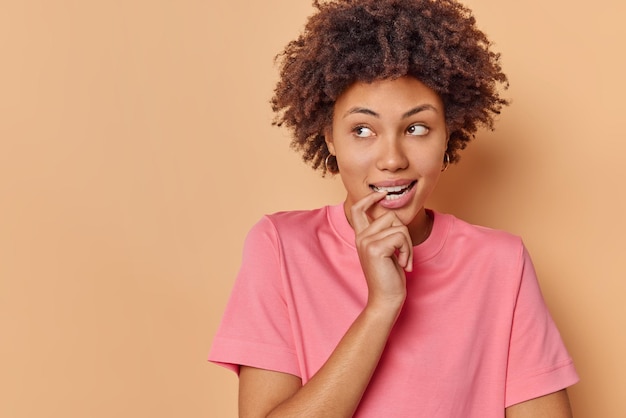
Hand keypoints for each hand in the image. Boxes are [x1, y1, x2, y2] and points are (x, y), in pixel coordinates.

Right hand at [350, 192, 412, 310]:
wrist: (385, 299)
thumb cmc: (388, 277)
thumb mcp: (385, 251)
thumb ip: (384, 234)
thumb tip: (392, 215)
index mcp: (361, 237)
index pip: (358, 209)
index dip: (370, 198)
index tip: (383, 194)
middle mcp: (361, 237)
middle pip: (389, 216)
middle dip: (404, 233)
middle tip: (404, 254)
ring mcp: (366, 241)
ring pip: (398, 227)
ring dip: (408, 245)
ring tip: (403, 261)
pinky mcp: (376, 248)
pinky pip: (401, 237)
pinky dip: (408, 251)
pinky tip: (403, 264)